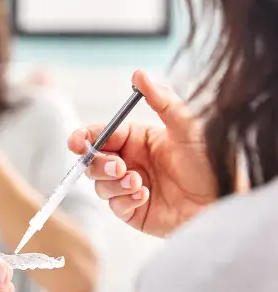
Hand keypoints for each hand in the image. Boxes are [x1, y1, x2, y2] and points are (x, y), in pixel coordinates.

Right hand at [68, 70, 216, 236]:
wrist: (222, 201)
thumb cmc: (210, 163)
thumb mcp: (186, 127)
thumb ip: (161, 100)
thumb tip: (138, 74)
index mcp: (136, 140)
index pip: (100, 136)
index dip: (83, 138)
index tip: (76, 142)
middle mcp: (129, 162)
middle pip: (93, 161)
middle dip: (99, 163)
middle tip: (119, 166)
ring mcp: (129, 187)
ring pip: (100, 185)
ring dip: (114, 183)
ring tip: (139, 182)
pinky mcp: (133, 211)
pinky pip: (114, 206)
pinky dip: (125, 200)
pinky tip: (145, 196)